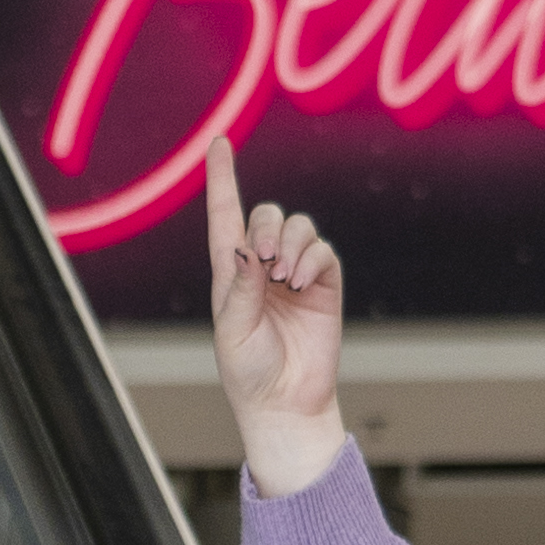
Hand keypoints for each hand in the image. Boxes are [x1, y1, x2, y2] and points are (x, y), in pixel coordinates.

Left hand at [203, 135, 347, 498]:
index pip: (224, 216)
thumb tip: (248, 248)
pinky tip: (301, 284)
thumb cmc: (249, 371)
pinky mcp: (324, 283)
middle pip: (265, 214)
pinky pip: (322, 250)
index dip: (221, 179)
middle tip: (264, 261)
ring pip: (297, 226)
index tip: (219, 142)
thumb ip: (240, 288)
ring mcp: (294, 272)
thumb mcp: (232, 330)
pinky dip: (312, 259)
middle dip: (265, 226)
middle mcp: (261, 266)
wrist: (286, 402)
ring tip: (285, 280)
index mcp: (230, 274)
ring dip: (290, 243)